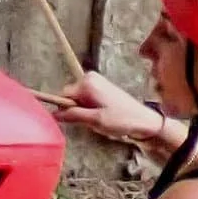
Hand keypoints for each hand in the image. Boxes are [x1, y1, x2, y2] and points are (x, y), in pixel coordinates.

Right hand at [48, 70, 175, 146]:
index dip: (64, 109)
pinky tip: (102, 114)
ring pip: (77, 98)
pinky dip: (90, 108)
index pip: (62, 95)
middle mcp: (90, 77)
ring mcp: (96, 81)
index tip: (73, 120)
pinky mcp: (101, 86)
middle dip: (76, 110)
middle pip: (69, 96)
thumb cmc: (121, 120)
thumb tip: (54, 113)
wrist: (143, 120)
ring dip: (83, 110)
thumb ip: (73, 115)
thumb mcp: (94, 120)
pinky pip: (85, 98)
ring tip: (98, 118)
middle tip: (91, 120)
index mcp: (87, 83)